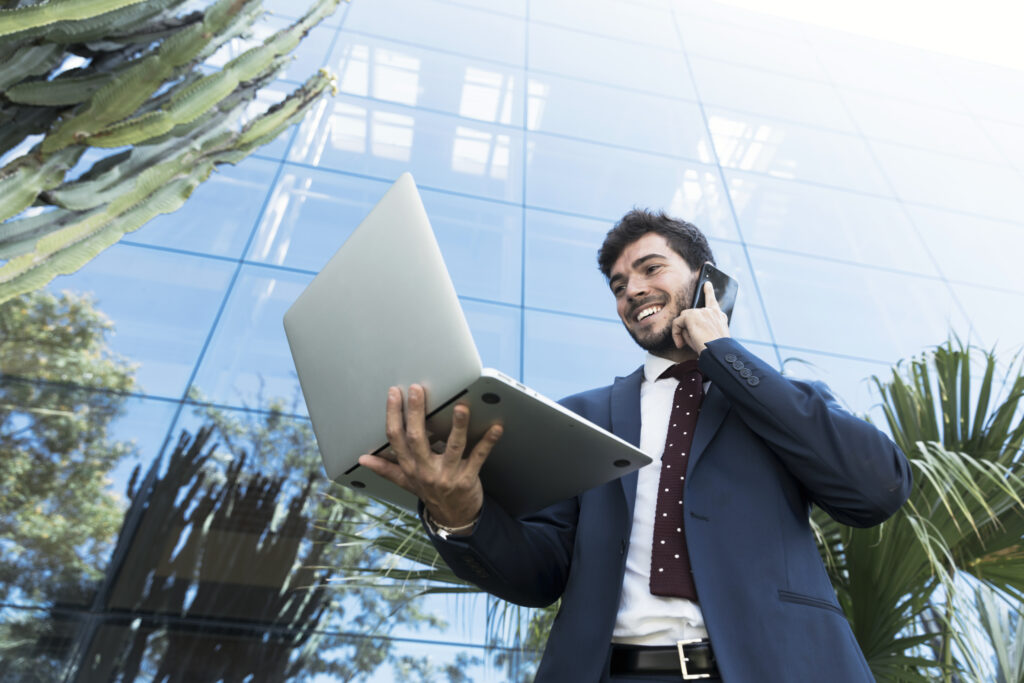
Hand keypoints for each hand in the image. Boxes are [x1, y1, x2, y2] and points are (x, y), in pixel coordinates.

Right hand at [357, 384, 502, 527]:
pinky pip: (479, 457)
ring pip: (452, 447)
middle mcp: (425, 470)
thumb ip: (386, 468)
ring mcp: (447, 475)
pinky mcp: (468, 479)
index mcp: (410, 467)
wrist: (454, 518)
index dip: (393, 415)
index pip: (396, 438)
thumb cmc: (431, 494)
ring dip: (458, 426)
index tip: (394, 393)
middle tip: (417, 390)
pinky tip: (496, 428)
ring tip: (461, 407)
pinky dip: (488, 442)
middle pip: (417, 438)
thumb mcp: (406, 482)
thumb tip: (363, 458)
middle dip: (415, 413)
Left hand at [671, 280, 729, 355]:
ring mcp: (702, 312)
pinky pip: (677, 322)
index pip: (712, 302)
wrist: (718, 353)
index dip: (709, 292)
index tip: (707, 284)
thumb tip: (683, 327)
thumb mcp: (708, 337)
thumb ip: (697, 328)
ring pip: (684, 318)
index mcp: (719, 317)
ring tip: (684, 344)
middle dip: (687, 327)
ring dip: (682, 330)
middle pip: (691, 314)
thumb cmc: (714, 350)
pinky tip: (680, 343)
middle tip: (687, 342)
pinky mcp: (692, 316)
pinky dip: (676, 333)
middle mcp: (712, 312)